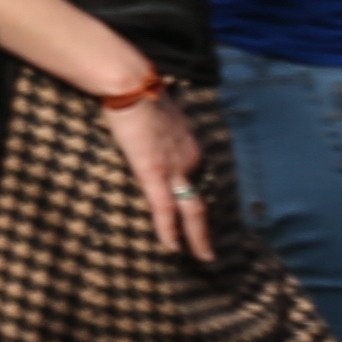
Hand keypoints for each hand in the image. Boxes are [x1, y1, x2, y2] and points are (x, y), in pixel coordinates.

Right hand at [106, 89, 211, 261]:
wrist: (131, 83)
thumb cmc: (137, 90)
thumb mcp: (156, 110)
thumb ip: (158, 126)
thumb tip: (149, 128)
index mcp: (189, 146)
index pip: (193, 179)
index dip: (192, 199)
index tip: (191, 214)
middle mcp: (189, 161)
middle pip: (200, 201)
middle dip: (205, 230)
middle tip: (210, 254)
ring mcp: (173, 168)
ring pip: (191, 211)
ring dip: (198, 238)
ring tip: (204, 259)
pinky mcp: (153, 173)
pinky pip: (165, 209)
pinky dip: (170, 231)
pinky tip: (173, 249)